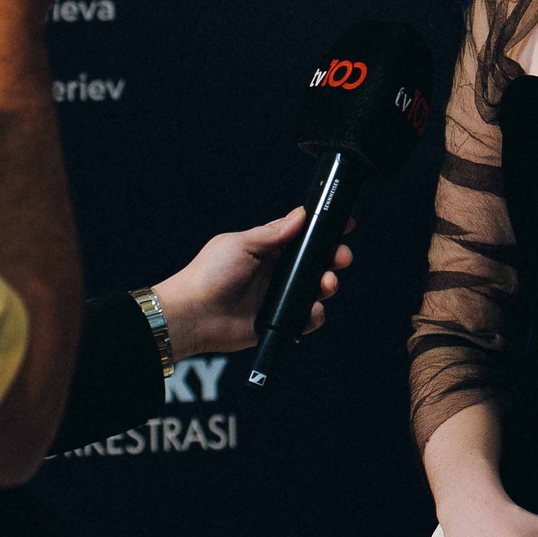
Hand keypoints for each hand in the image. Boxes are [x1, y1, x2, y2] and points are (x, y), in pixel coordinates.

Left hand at [147, 208, 353, 356]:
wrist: (193, 314)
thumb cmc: (209, 274)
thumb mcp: (242, 244)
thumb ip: (273, 233)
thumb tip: (300, 215)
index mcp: (268, 250)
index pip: (303, 238)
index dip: (324, 233)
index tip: (345, 226)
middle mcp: (276, 272)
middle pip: (315, 264)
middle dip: (334, 259)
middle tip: (341, 257)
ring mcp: (278, 298)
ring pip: (315, 290)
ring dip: (327, 286)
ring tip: (326, 284)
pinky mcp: (278, 321)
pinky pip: (305, 318)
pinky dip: (313, 315)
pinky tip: (310, 309)